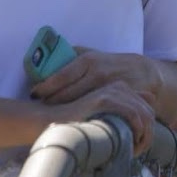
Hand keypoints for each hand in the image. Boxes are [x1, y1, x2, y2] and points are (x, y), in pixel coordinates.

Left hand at [33, 48, 176, 120]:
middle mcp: (97, 73)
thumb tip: (47, 59)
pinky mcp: (118, 100)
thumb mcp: (92, 55)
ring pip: (79, 104)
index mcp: (88, 61)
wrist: (142, 72)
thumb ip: (71, 55)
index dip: (45, 87)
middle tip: (39, 108)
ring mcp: (108, 87)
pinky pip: (97, 112)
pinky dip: (84, 118)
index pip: (61, 76)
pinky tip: (75, 121)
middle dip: (51, 102)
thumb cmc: (110, 64)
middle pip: (67, 93)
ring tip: (52, 117)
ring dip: (65, 112)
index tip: (34, 94)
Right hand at [50, 79, 154, 155]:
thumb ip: (122, 115)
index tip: (136, 148)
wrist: (51, 121)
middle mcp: (119, 87)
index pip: (148, 110)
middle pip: (149, 113)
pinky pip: (134, 115)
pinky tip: (129, 145)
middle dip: (148, 136)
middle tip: (136, 153)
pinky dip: (137, 132)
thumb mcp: (104, 120)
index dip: (147, 131)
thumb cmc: (77, 124)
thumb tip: (143, 119)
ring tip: (132, 152)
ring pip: (144, 115)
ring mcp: (112, 91)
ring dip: (144, 137)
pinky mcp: (105, 99)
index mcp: (120, 89)